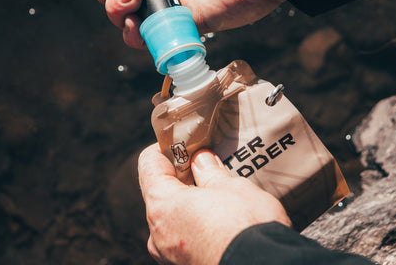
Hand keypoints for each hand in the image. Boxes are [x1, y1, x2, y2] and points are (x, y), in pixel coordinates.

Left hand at [138, 143, 291, 264]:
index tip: (183, 143)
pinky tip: (221, 222)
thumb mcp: (232, 188)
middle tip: (207, 166)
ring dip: (191, 204)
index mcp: (162, 205)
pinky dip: (197, 227)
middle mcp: (158, 233)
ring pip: (173, 219)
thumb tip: (201, 160)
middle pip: (160, 193)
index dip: (165, 148)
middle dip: (182, 178)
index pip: (149, 165)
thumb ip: (210, 172)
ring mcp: (170, 256)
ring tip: (219, 196)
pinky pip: (185, 240)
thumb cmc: (246, 229)